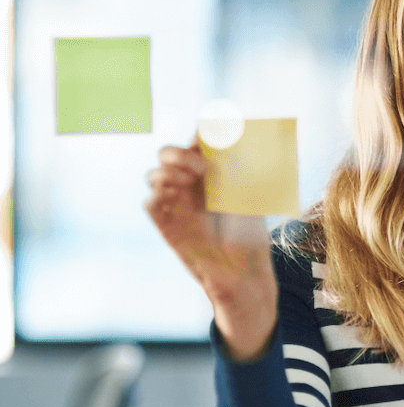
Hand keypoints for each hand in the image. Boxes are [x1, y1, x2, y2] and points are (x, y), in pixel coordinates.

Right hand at [144, 140, 276, 359]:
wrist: (244, 270)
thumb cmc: (250, 234)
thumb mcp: (248, 195)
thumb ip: (236, 167)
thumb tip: (231, 136)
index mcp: (212, 174)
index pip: (195, 144)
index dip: (198, 137)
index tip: (212, 143)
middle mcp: (191, 186)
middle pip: (167, 154)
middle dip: (178, 153)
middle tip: (202, 167)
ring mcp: (177, 204)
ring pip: (154, 175)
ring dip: (168, 172)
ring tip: (191, 182)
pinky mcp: (167, 225)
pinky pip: (149, 203)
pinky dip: (157, 195)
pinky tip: (176, 198)